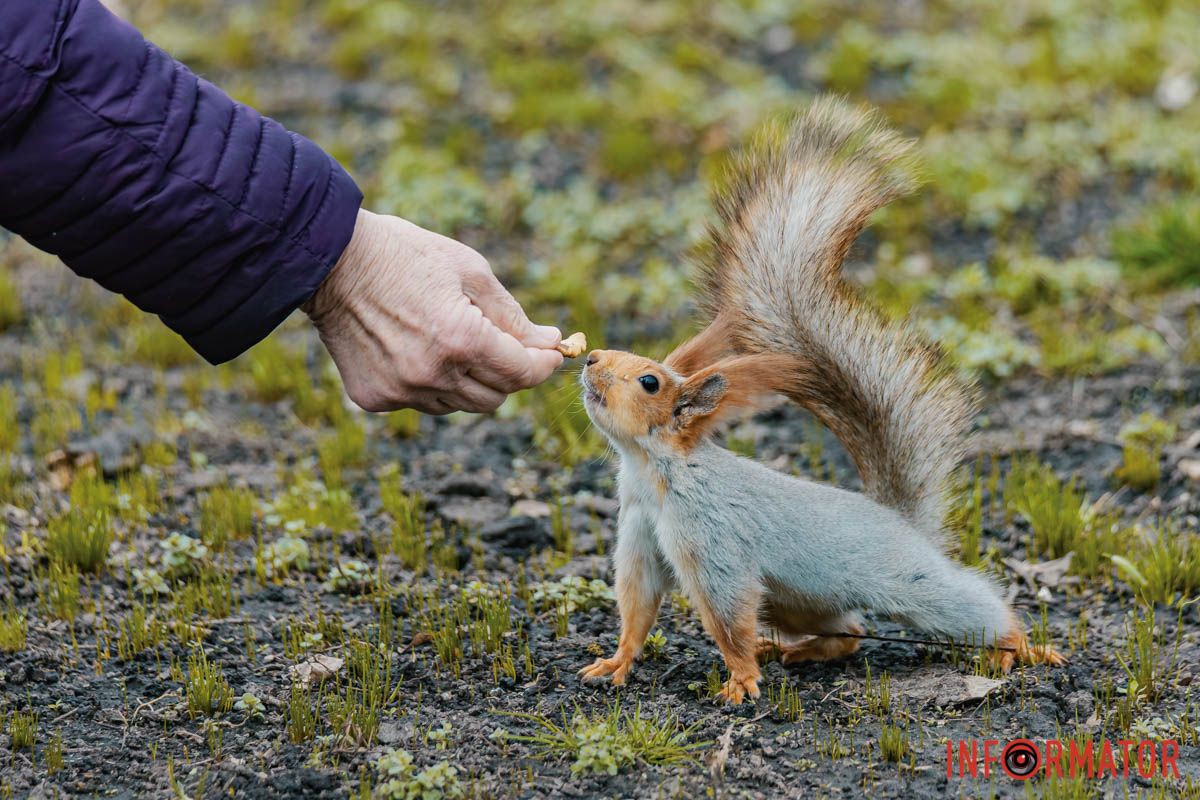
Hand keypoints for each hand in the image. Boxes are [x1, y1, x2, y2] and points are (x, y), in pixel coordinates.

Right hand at [303, 210, 562, 413]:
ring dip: (470, 380)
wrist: (328, 261)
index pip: (522, 373)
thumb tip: (548, 342)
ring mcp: (402, 390)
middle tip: (503, 344)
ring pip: (460, 405)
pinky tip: (417, 349)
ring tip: (452, 340)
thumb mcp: (469, 271)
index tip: (550, 354)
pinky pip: (423, 402)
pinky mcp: (377, 398)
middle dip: (508, 373)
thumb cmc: (404, 255)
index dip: (542, 365)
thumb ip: (512, 315)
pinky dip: (432, 383)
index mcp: (461, 339)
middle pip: (496, 397)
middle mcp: (433, 374)